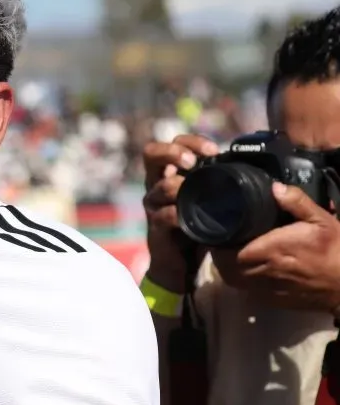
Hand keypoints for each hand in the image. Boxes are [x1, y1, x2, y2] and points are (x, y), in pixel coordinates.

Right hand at [142, 134, 219, 290]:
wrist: (182, 262)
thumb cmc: (200, 225)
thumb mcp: (211, 199)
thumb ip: (221, 181)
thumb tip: (253, 165)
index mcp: (172, 172)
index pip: (174, 142)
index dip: (192, 142)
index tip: (214, 151)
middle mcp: (157, 183)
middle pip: (151, 153)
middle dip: (172, 153)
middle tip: (191, 162)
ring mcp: (154, 204)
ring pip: (161, 185)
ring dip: (178, 185)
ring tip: (193, 191)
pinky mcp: (155, 226)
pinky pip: (164, 215)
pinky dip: (178, 214)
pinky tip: (189, 217)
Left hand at [210, 183, 339, 313]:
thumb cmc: (336, 249)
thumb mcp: (322, 220)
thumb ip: (297, 202)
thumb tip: (274, 187)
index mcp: (272, 249)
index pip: (230, 250)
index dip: (219, 242)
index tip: (216, 231)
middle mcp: (265, 270)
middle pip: (226, 266)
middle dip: (220, 254)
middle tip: (220, 241)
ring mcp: (268, 288)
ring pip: (234, 280)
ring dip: (227, 268)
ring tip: (227, 255)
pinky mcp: (274, 301)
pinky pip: (247, 291)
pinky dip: (241, 281)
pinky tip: (245, 270)